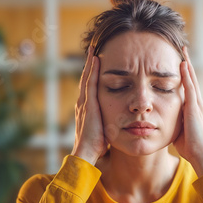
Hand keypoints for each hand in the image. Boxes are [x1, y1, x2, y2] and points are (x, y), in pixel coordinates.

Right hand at [71, 46, 107, 164]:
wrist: (86, 152)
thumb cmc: (96, 146)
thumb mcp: (104, 130)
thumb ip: (108, 123)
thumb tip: (119, 122)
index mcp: (86, 109)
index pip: (89, 88)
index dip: (92, 76)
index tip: (96, 65)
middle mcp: (83, 103)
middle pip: (86, 80)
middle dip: (89, 66)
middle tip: (93, 51)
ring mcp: (84, 103)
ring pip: (87, 78)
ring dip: (90, 64)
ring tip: (93, 51)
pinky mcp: (88, 104)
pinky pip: (91, 83)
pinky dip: (92, 71)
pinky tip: (96, 60)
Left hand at [173, 46, 202, 175]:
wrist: (200, 155)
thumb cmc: (189, 147)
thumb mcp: (179, 130)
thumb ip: (174, 121)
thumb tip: (163, 119)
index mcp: (193, 109)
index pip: (188, 87)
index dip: (184, 75)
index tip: (179, 63)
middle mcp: (197, 104)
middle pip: (191, 79)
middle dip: (187, 64)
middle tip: (183, 50)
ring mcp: (197, 105)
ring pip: (192, 80)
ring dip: (187, 65)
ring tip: (183, 51)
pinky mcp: (194, 108)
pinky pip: (190, 88)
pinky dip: (187, 75)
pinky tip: (183, 64)